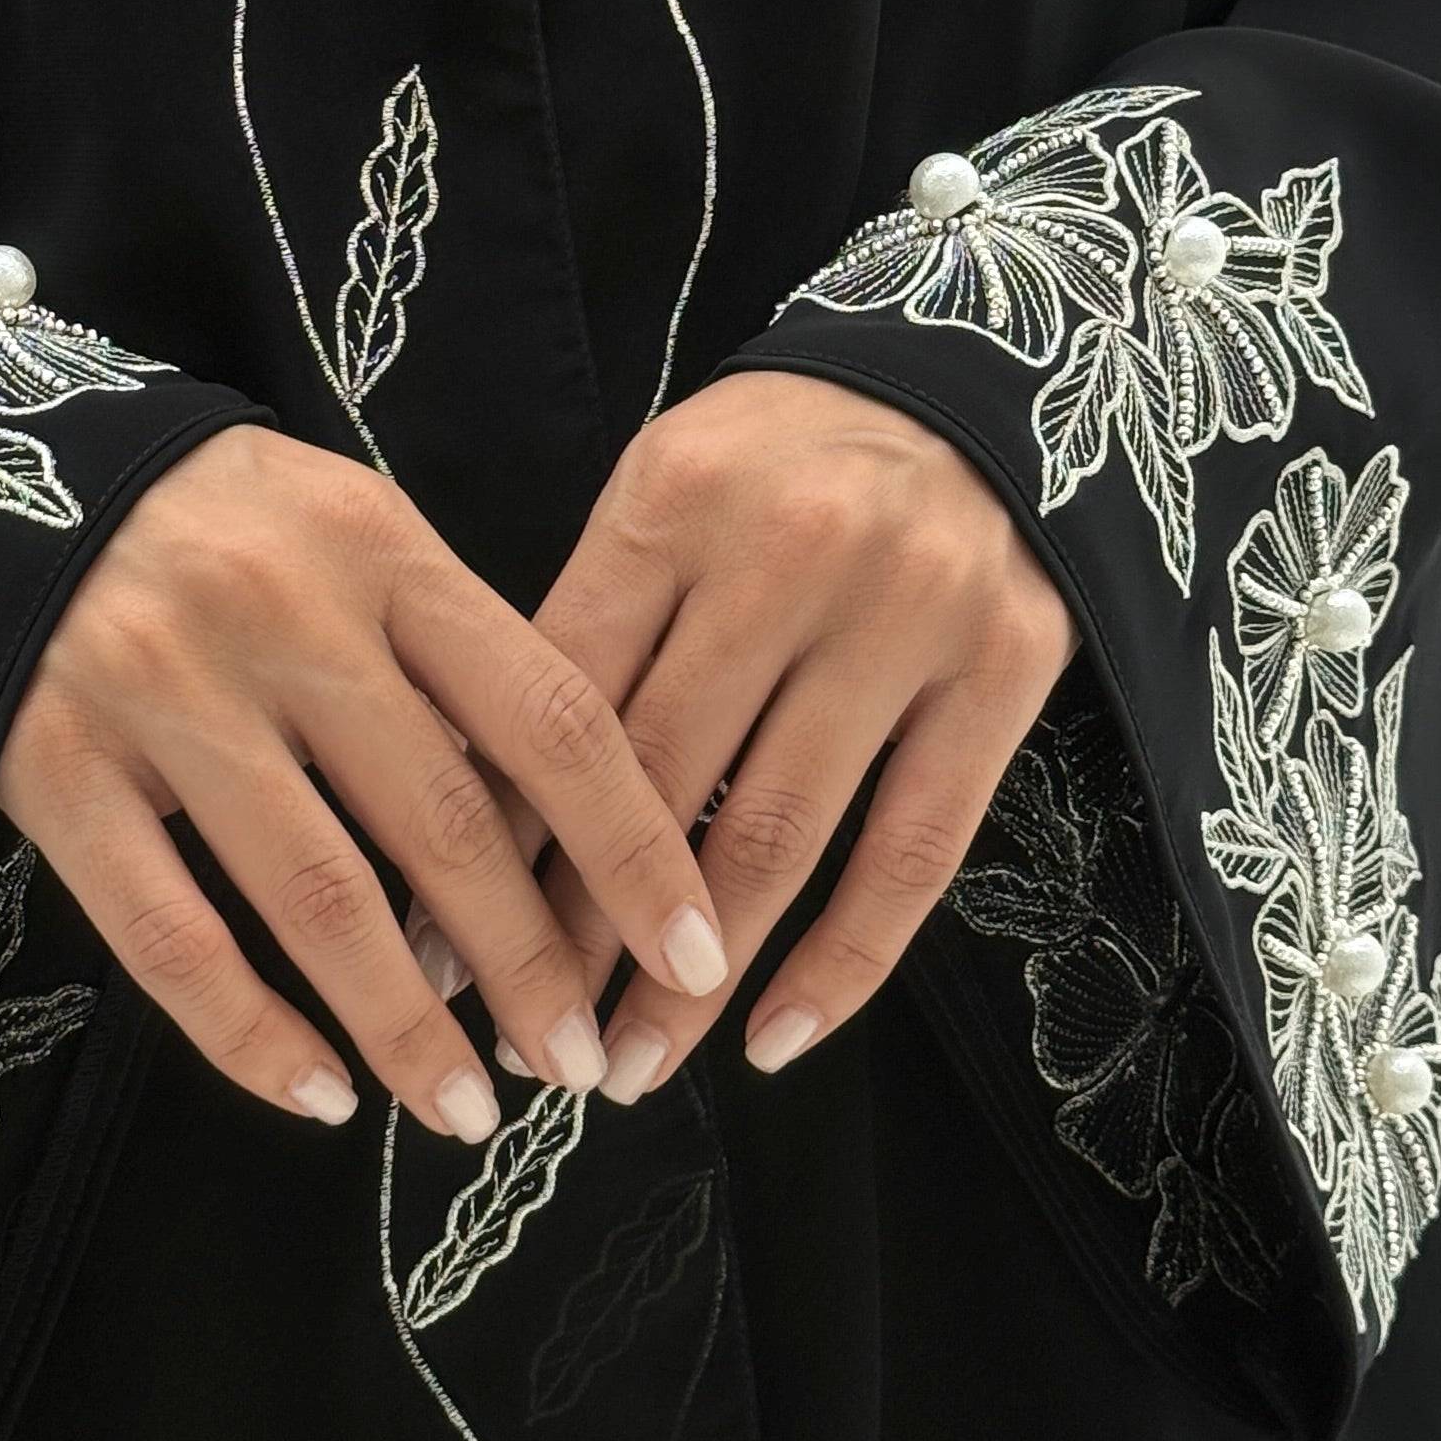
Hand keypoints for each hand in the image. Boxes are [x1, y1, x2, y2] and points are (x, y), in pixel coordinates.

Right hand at [0, 425, 727, 1140]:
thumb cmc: (207, 515)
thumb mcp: (344, 529)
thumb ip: (442, 649)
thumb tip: (560, 820)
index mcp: (378, 551)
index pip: (549, 716)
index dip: (634, 849)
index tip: (693, 951)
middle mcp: (279, 618)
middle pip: (443, 823)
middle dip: (530, 967)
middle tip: (581, 1065)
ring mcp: (159, 694)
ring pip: (317, 895)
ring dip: (407, 1025)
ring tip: (467, 1109)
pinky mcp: (53, 767)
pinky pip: (169, 933)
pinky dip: (250, 1031)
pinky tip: (318, 1094)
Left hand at [522, 373, 1073, 1100]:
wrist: (977, 375)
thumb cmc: (784, 457)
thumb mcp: (665, 489)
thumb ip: (590, 625)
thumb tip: (475, 807)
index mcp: (674, 499)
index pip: (561, 697)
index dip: (493, 837)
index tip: (436, 945)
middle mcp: (789, 553)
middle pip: (656, 782)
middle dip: (575, 932)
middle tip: (520, 1042)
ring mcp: (905, 616)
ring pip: (774, 836)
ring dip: (691, 977)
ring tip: (627, 1065)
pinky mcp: (1004, 672)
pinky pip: (914, 852)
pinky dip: (841, 963)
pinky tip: (772, 1041)